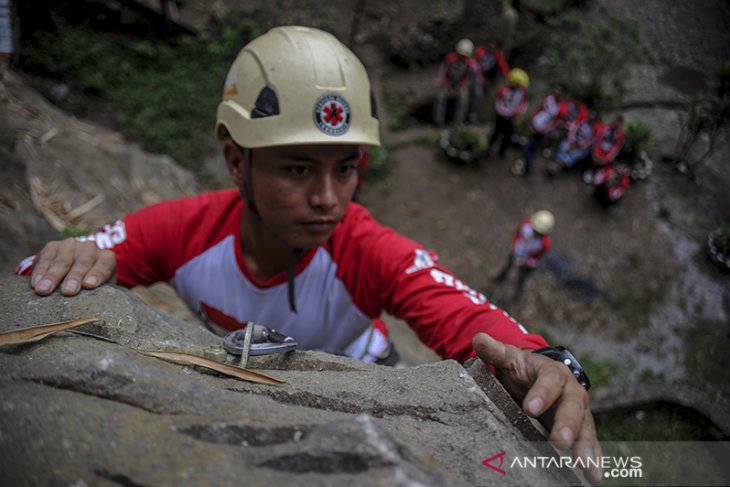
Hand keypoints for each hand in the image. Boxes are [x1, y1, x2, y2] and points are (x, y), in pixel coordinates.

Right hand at [30, 238, 116, 295]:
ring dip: (52, 276)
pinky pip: (45, 258)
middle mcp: (90, 248)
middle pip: (83, 263)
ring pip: (62, 261)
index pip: (104, 266)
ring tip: (44, 290)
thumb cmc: (90, 284)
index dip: (97, 274)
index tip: (89, 285)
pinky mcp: (53, 246)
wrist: (74, 269)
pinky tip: (35, 283)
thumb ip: (101, 294)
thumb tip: (97, 309)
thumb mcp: (101, 287)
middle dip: (74, 277)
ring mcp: (71, 245)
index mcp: (106, 258)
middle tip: (68, 291)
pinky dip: (40, 272)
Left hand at [473, 332, 602, 483]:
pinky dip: (594, 459)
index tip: (529, 408)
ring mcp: (579, 412)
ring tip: (587, 468)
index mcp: (554, 373)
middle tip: (560, 441)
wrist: (538, 376)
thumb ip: (496, 351)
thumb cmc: (522, 369)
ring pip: (586, 429)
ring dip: (586, 448)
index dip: (541, 394)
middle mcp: (572, 392)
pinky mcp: (581, 430)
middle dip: (567, 425)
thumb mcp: (510, 358)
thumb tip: (478, 338)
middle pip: (572, 407)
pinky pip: (590, 444)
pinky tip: (594, 477)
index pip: (550, 381)